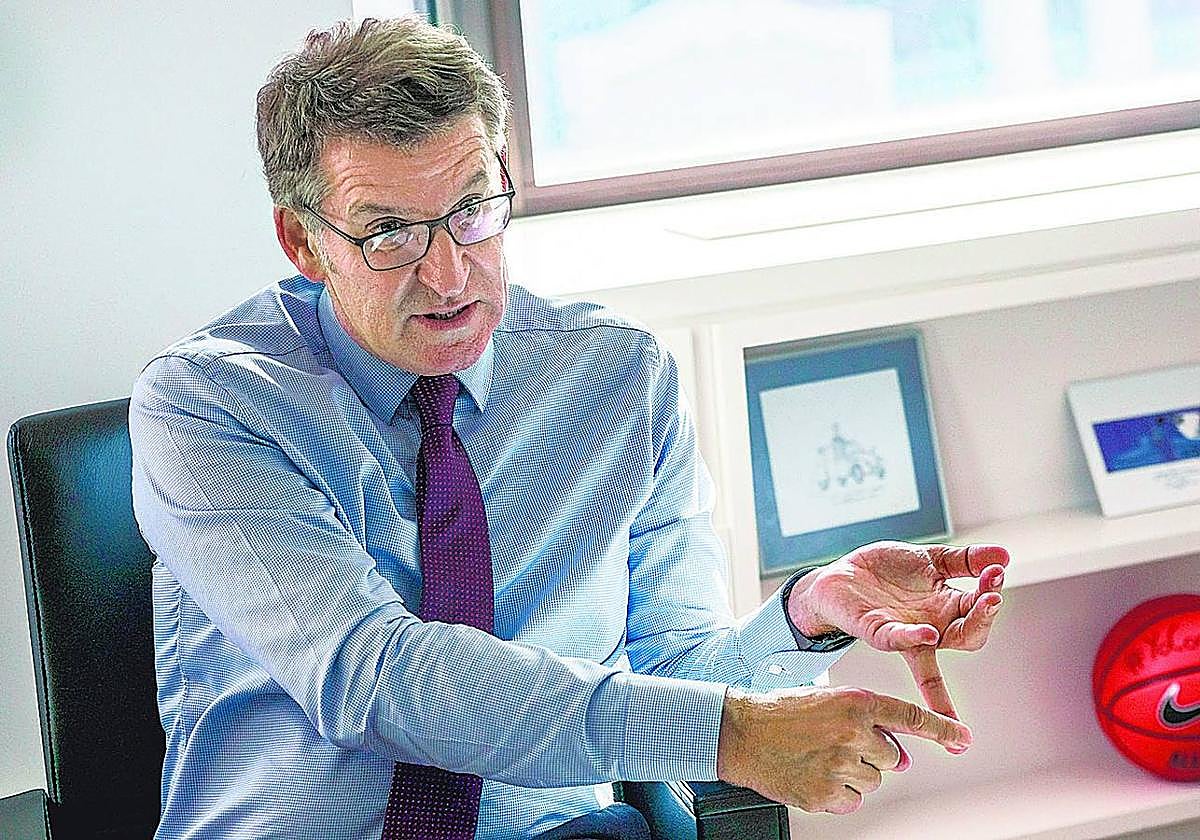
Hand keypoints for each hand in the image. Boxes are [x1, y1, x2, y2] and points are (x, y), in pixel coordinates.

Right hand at [716, 685, 970, 813]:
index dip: (941, 729)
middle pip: (891, 758)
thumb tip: (900, 758)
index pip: (910, 717)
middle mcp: (852, 733)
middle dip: (872, 754)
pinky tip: (816, 775)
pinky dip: (839, 793)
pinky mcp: (825, 794)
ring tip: (822, 758)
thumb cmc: (781, 712)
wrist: (741, 732)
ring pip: (873, 781)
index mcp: (855, 702)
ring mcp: (839, 766)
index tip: (962, 739)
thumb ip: (867, 721)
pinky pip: (852, 801)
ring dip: (855, 774)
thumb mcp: (827, 699)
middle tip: (838, 745)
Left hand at [789, 541, 1008, 716]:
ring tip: (981, 608)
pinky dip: (913, 638)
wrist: (841, 576)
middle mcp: (929, 626)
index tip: (996, 572)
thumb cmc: (887, 572)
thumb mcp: (930, 559)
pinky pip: (897, 640)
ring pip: (936, 646)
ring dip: (963, 631)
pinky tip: (928, 634)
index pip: (978, 611)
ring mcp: (903, 632)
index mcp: (945, 608)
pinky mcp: (876, 631)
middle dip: (985, 617)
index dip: (991, 594)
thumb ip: (965, 560)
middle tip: (993, 595)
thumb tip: (1005, 555)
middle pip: (968, 635)